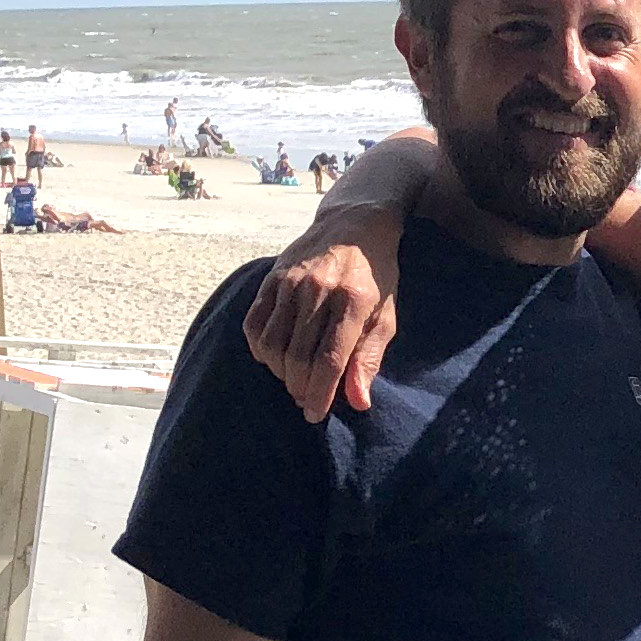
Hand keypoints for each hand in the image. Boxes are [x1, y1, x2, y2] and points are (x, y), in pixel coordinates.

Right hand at [242, 224, 398, 423]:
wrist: (354, 224)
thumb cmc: (377, 275)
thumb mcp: (386, 315)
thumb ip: (370, 357)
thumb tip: (358, 401)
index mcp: (353, 302)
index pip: (330, 359)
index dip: (321, 394)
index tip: (315, 415)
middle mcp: (318, 290)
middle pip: (298, 356)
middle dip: (300, 388)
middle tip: (307, 400)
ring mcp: (290, 282)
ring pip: (273, 344)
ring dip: (280, 373)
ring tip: (294, 381)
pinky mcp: (272, 277)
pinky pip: (255, 323)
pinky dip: (260, 349)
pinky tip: (273, 359)